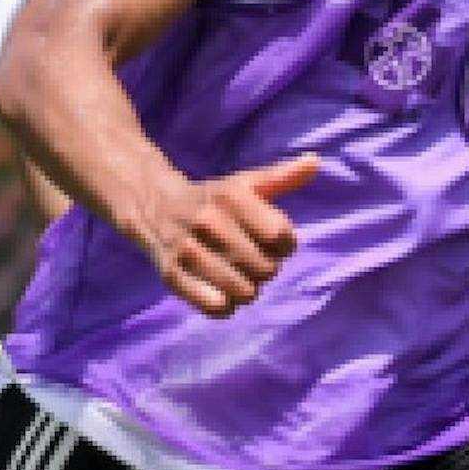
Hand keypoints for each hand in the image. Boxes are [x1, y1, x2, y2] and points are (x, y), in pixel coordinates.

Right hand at [147, 153, 319, 316]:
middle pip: (267, 269)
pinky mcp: (172, 276)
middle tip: (250, 259)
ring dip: (247, 289)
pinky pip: (216, 307)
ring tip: (237, 276)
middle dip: (266, 268)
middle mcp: (209, 222)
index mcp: (231, 197)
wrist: (154, 207)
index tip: (271, 240)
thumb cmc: (211, 199)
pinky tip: (221, 292)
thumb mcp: (244, 183)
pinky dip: (225, 306)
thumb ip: (281, 176)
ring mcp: (188, 251)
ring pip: (245, 292)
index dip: (284, 244)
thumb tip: (314, 162)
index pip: (282, 237)